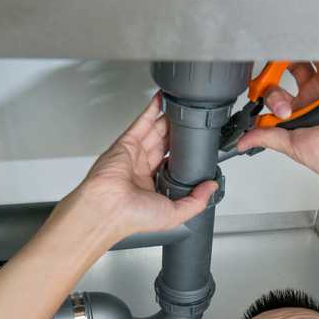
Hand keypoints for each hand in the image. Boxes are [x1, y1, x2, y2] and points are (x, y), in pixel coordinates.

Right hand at [65, 92, 217, 241]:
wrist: (108, 208)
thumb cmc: (132, 217)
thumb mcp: (175, 215)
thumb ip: (196, 202)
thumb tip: (211, 188)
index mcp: (153, 187)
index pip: (172, 164)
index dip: (184, 154)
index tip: (196, 147)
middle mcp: (143, 170)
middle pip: (165, 144)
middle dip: (177, 133)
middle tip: (191, 122)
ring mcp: (134, 155)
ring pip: (155, 131)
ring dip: (167, 119)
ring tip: (181, 107)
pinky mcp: (126, 143)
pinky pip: (142, 123)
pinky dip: (152, 110)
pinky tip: (162, 101)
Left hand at [236, 61, 318, 189]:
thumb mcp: (296, 149)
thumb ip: (270, 139)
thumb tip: (245, 141)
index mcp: (298, 122)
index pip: (271, 105)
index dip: (261, 103)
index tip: (255, 107)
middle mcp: (309, 102)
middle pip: (278, 82)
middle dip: (270, 86)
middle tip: (275, 97)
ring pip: (295, 64)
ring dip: (283, 62)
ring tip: (278, 66)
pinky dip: (306, 49)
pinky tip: (296, 51)